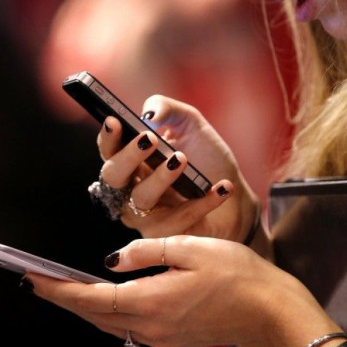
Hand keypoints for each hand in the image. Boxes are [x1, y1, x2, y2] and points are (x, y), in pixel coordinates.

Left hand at [24, 236, 336, 346]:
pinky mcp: (171, 337)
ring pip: (110, 323)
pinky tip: (105, 298)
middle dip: (63, 298)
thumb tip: (111, 260)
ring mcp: (161, 336)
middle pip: (94, 315)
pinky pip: (129, 326)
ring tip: (63, 287)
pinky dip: (109, 312)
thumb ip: (146, 252)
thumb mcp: (190, 248)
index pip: (91, 299)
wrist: (267, 309)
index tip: (30, 279)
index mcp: (151, 301)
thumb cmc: (236, 273)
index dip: (57, 290)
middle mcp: (150, 326)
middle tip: (36, 280)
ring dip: (85, 306)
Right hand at [97, 95, 259, 241]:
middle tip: (151, 139)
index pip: (109, 149)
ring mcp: (145, 216)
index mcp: (131, 161)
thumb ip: (167, 109)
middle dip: (129, 156)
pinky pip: (179, 220)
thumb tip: (148, 115)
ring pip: (141, 199)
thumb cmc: (207, 159)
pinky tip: (221, 187)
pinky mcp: (166, 237)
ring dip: (161, 177)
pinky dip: (202, 202)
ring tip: (182, 159)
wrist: (238, 198)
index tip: (115, 120)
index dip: (108, 137)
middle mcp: (130, 189)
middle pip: (113, 175)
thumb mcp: (191, 124)